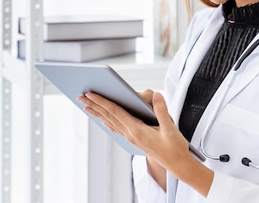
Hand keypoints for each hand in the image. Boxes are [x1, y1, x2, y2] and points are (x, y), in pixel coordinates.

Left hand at [78, 91, 213, 195]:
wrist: (178, 164)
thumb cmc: (175, 148)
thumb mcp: (170, 128)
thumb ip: (162, 111)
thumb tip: (156, 94)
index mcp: (137, 130)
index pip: (115, 112)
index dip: (102, 101)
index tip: (91, 93)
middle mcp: (131, 134)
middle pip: (109, 116)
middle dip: (94, 105)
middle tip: (81, 96)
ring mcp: (131, 138)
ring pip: (111, 122)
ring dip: (98, 113)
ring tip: (87, 106)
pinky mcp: (135, 140)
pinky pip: (117, 128)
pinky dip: (108, 121)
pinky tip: (103, 120)